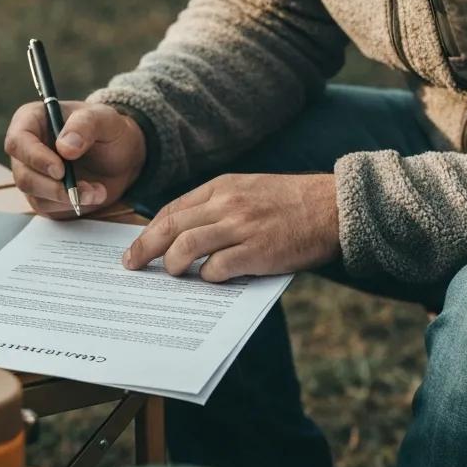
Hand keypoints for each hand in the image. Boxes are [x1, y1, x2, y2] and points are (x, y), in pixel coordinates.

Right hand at [4, 101, 146, 217]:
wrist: (120, 156)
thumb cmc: (107, 130)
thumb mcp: (104, 119)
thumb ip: (84, 125)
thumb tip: (65, 147)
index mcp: (32, 121)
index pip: (17, 141)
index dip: (35, 158)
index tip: (60, 170)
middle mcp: (26, 149)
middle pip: (23, 175)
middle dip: (54, 187)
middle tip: (84, 188)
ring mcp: (32, 175)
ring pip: (35, 195)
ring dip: (68, 198)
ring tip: (97, 190)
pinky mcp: (43, 196)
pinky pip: (49, 208)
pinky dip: (73, 205)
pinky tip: (93, 195)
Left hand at [123, 173, 340, 280]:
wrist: (334, 207)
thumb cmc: (292, 203)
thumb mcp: (249, 189)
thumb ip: (218, 205)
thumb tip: (183, 231)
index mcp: (222, 187)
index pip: (173, 209)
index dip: (149, 230)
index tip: (135, 247)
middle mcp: (226, 204)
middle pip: (170, 227)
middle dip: (144, 248)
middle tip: (132, 264)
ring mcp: (240, 227)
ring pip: (186, 247)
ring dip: (173, 265)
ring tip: (172, 274)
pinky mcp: (256, 252)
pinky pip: (216, 269)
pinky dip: (208, 277)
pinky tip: (212, 279)